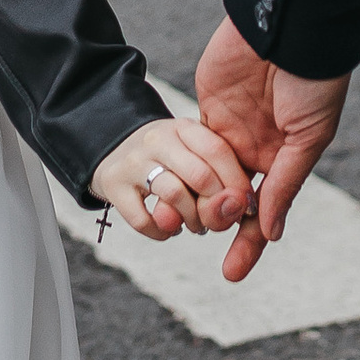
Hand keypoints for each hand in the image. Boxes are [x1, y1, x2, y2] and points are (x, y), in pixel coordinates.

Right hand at [89, 114, 253, 243]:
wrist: (114, 149)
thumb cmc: (167, 157)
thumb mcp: (192, 152)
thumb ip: (218, 174)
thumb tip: (236, 208)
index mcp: (183, 127)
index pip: (218, 151)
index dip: (237, 182)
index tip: (245, 204)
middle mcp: (157, 139)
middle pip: (200, 175)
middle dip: (216, 205)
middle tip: (217, 219)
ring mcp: (132, 161)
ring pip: (174, 195)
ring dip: (192, 220)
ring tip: (194, 225)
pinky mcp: (113, 185)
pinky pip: (143, 220)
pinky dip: (162, 232)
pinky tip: (168, 228)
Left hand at [195, 17, 349, 283]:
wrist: (288, 26)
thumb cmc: (312, 80)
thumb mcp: (309, 136)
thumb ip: (286, 184)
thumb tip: (270, 232)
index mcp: (287, 157)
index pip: (266, 210)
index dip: (249, 243)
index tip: (232, 272)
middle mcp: (257, 150)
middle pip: (231, 202)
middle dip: (217, 224)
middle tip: (207, 231)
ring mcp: (230, 131)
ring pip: (206, 181)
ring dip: (195, 203)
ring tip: (185, 219)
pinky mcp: (207, 110)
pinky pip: (189, 147)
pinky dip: (181, 169)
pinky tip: (172, 190)